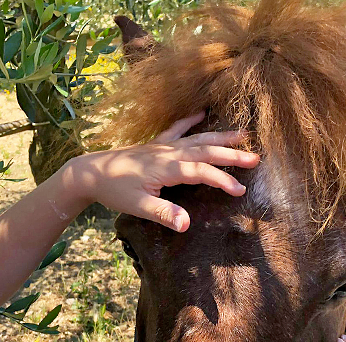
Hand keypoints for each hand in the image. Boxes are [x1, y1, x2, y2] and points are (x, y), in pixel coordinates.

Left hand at [65, 112, 259, 231]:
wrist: (90, 172)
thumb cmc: (114, 191)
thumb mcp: (137, 207)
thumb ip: (163, 213)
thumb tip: (186, 224)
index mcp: (166, 168)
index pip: (201, 172)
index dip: (222, 179)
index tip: (240, 189)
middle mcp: (168, 152)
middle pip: (205, 151)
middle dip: (231, 154)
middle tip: (256, 158)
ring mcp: (162, 145)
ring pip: (197, 138)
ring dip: (220, 136)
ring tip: (243, 134)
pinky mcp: (155, 144)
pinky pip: (177, 128)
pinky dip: (191, 120)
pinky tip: (202, 112)